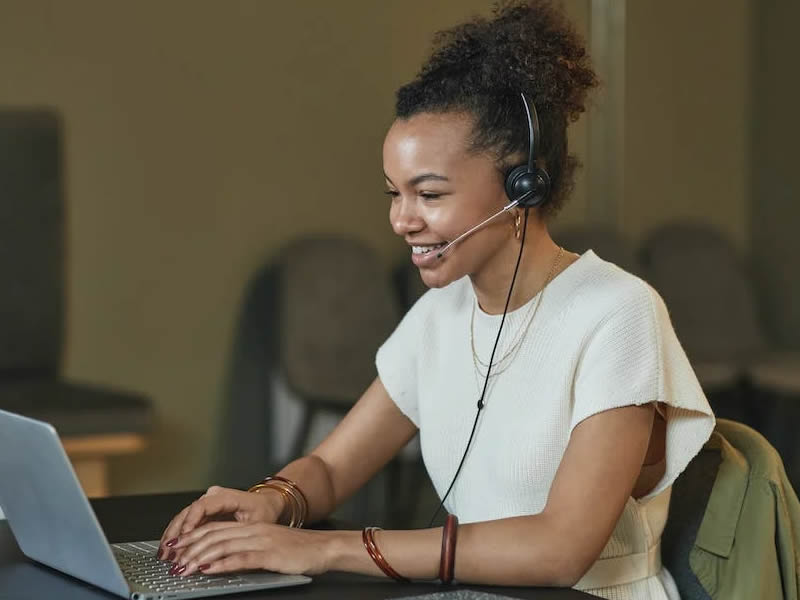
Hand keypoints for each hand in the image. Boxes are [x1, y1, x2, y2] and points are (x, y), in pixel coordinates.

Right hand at [158, 485, 283, 561]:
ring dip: (173, 536)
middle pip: (188, 513)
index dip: (191, 522)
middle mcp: (213, 496)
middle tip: (168, 552)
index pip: (202, 506)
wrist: (267, 503)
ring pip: (183, 518)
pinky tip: (170, 549)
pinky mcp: (204, 512)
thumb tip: (220, 550)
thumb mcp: (255, 524)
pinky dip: (178, 536)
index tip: (184, 537)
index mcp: (226, 496)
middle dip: (176, 533)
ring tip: (164, 554)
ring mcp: (206, 503)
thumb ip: (236, 535)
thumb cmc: (264, 511)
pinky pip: (187, 523)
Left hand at [169, 521, 332, 576]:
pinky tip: (209, 570)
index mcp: (252, 527)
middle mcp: (254, 531)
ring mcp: (261, 541)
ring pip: (223, 546)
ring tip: (184, 567)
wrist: (324, 547)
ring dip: (199, 557)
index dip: (192, 536)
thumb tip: (221, 558)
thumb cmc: (299, 550)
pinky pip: (242, 558)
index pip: (215, 528)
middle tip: (172, 560)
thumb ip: (247, 547)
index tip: (175, 546)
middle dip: (189, 547)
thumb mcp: (269, 544)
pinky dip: (222, 564)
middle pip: (214, 535)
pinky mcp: (270, 554)